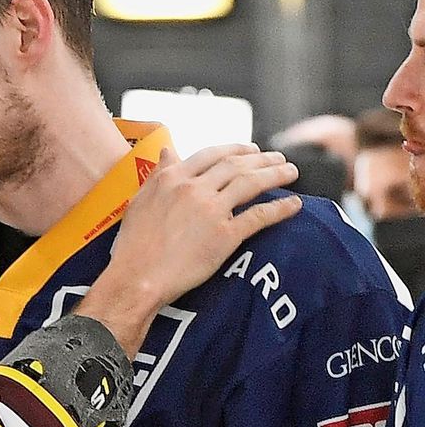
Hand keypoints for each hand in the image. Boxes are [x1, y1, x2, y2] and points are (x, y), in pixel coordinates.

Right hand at [77, 144, 299, 356]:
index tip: (250, 150)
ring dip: (276, 175)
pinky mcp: (225, 236)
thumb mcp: (139, 200)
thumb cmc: (133, 243)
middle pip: (236, 165)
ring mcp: (211, 211)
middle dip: (262, 159)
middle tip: (278, 158)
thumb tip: (167, 152)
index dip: (235, 149)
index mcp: (172, 178)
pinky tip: (294, 204)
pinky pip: (259, 217)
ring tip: (291, 173)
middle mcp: (193, 189)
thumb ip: (157, 174)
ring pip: (251, 184)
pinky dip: (280, 209)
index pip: (211, 155)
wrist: (137, 276)